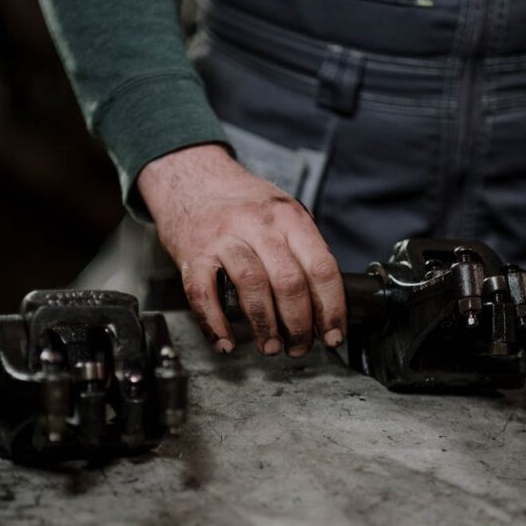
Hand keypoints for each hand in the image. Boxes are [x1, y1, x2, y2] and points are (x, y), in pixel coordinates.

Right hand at [137, 144, 346, 356]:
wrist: (192, 178)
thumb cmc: (240, 202)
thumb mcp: (281, 209)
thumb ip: (302, 246)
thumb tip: (324, 300)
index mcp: (289, 216)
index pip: (321, 267)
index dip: (331, 308)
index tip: (333, 334)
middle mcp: (258, 224)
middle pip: (289, 281)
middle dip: (299, 324)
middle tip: (299, 346)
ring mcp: (223, 238)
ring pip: (251, 286)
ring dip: (264, 325)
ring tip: (269, 347)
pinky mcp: (192, 254)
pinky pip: (203, 294)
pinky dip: (215, 324)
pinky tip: (225, 342)